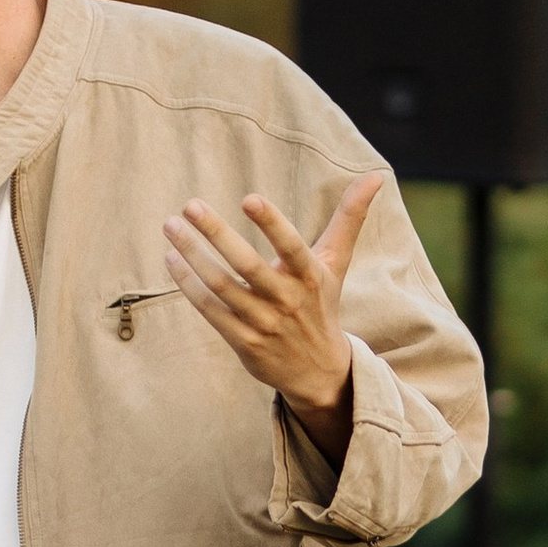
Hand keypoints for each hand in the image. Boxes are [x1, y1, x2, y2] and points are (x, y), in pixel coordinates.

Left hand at [164, 173, 382, 467]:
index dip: (272, 224)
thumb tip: (376, 175)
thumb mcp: (336, 262)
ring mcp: (264, 323)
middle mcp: (287, 300)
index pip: (292, 247)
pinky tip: (173, 260)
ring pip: (223, 286)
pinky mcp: (244, 342)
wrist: (319, 371)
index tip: (250, 198)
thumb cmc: (321, 304)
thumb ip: (350, 217)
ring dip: (193, 256)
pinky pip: (211, 310)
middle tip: (190, 205)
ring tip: (171, 227)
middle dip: (217, 234)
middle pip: (248, 265)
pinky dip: (190, 285)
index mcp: (310, 277)